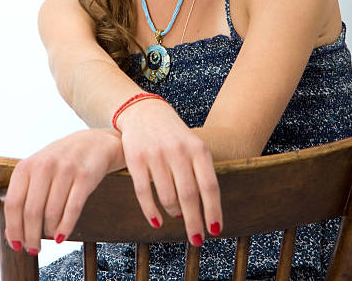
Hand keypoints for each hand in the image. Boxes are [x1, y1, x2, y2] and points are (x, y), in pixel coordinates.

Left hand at [4, 128, 121, 254]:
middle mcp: (45, 165)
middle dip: (31, 236)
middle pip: (31, 212)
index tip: (16, 244)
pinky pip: (72, 209)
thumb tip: (11, 231)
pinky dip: (65, 228)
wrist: (95, 142)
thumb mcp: (39, 168)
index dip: (13, 228)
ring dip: (48, 233)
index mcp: (28, 164)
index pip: (13, 203)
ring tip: (49, 237)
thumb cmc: (63, 159)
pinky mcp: (85, 176)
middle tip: (33, 248)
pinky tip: (62, 235)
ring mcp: (66, 169)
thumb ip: (24, 194)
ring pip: (51, 213)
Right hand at [117, 99, 222, 246]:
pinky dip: (151, 212)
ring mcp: (155, 154)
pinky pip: (143, 193)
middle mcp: (177, 151)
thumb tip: (208, 212)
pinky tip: (157, 222)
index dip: (213, 211)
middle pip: (189, 196)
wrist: (144, 111)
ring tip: (178, 217)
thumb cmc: (174, 135)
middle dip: (194, 222)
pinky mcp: (135, 159)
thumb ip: (200, 172)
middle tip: (197, 240)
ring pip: (167, 197)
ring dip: (174, 214)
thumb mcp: (193, 146)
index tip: (215, 231)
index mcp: (197, 148)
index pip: (209, 186)